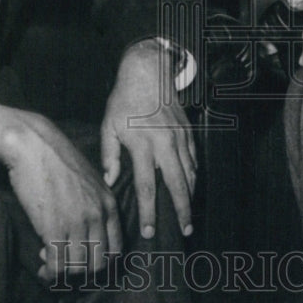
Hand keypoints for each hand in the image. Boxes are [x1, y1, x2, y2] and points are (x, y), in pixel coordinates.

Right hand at [0, 104, 120, 283]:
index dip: (100, 260)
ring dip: (63, 272)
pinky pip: (57, 265)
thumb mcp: (88, 179)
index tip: (84, 258)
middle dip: (82, 270)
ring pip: (78, 267)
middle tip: (66, 262)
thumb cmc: (56, 159)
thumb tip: (88, 232)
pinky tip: (42, 261)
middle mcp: (97, 214)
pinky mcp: (54, 226)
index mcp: (109, 202)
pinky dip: (49, 271)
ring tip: (49, 261)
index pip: (116, 248)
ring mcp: (77, 222)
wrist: (33, 144)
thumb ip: (94, 204)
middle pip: (99, 263)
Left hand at [100, 39, 196, 239]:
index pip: (147, 186)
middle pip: (177, 184)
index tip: (149, 231)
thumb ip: (109, 155)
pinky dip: (194, 175)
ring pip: (190, 172)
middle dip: (182, 211)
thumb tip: (110, 181)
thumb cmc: (124, 99)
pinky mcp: (188, 130)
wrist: (148, 71)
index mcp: (142, 144)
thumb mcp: (109, 125)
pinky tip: (191, 187)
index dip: (149, 211)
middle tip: (186, 231)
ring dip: (190, 196)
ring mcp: (179, 137)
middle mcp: (164, 143)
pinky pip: (194, 158)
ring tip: (189, 216)